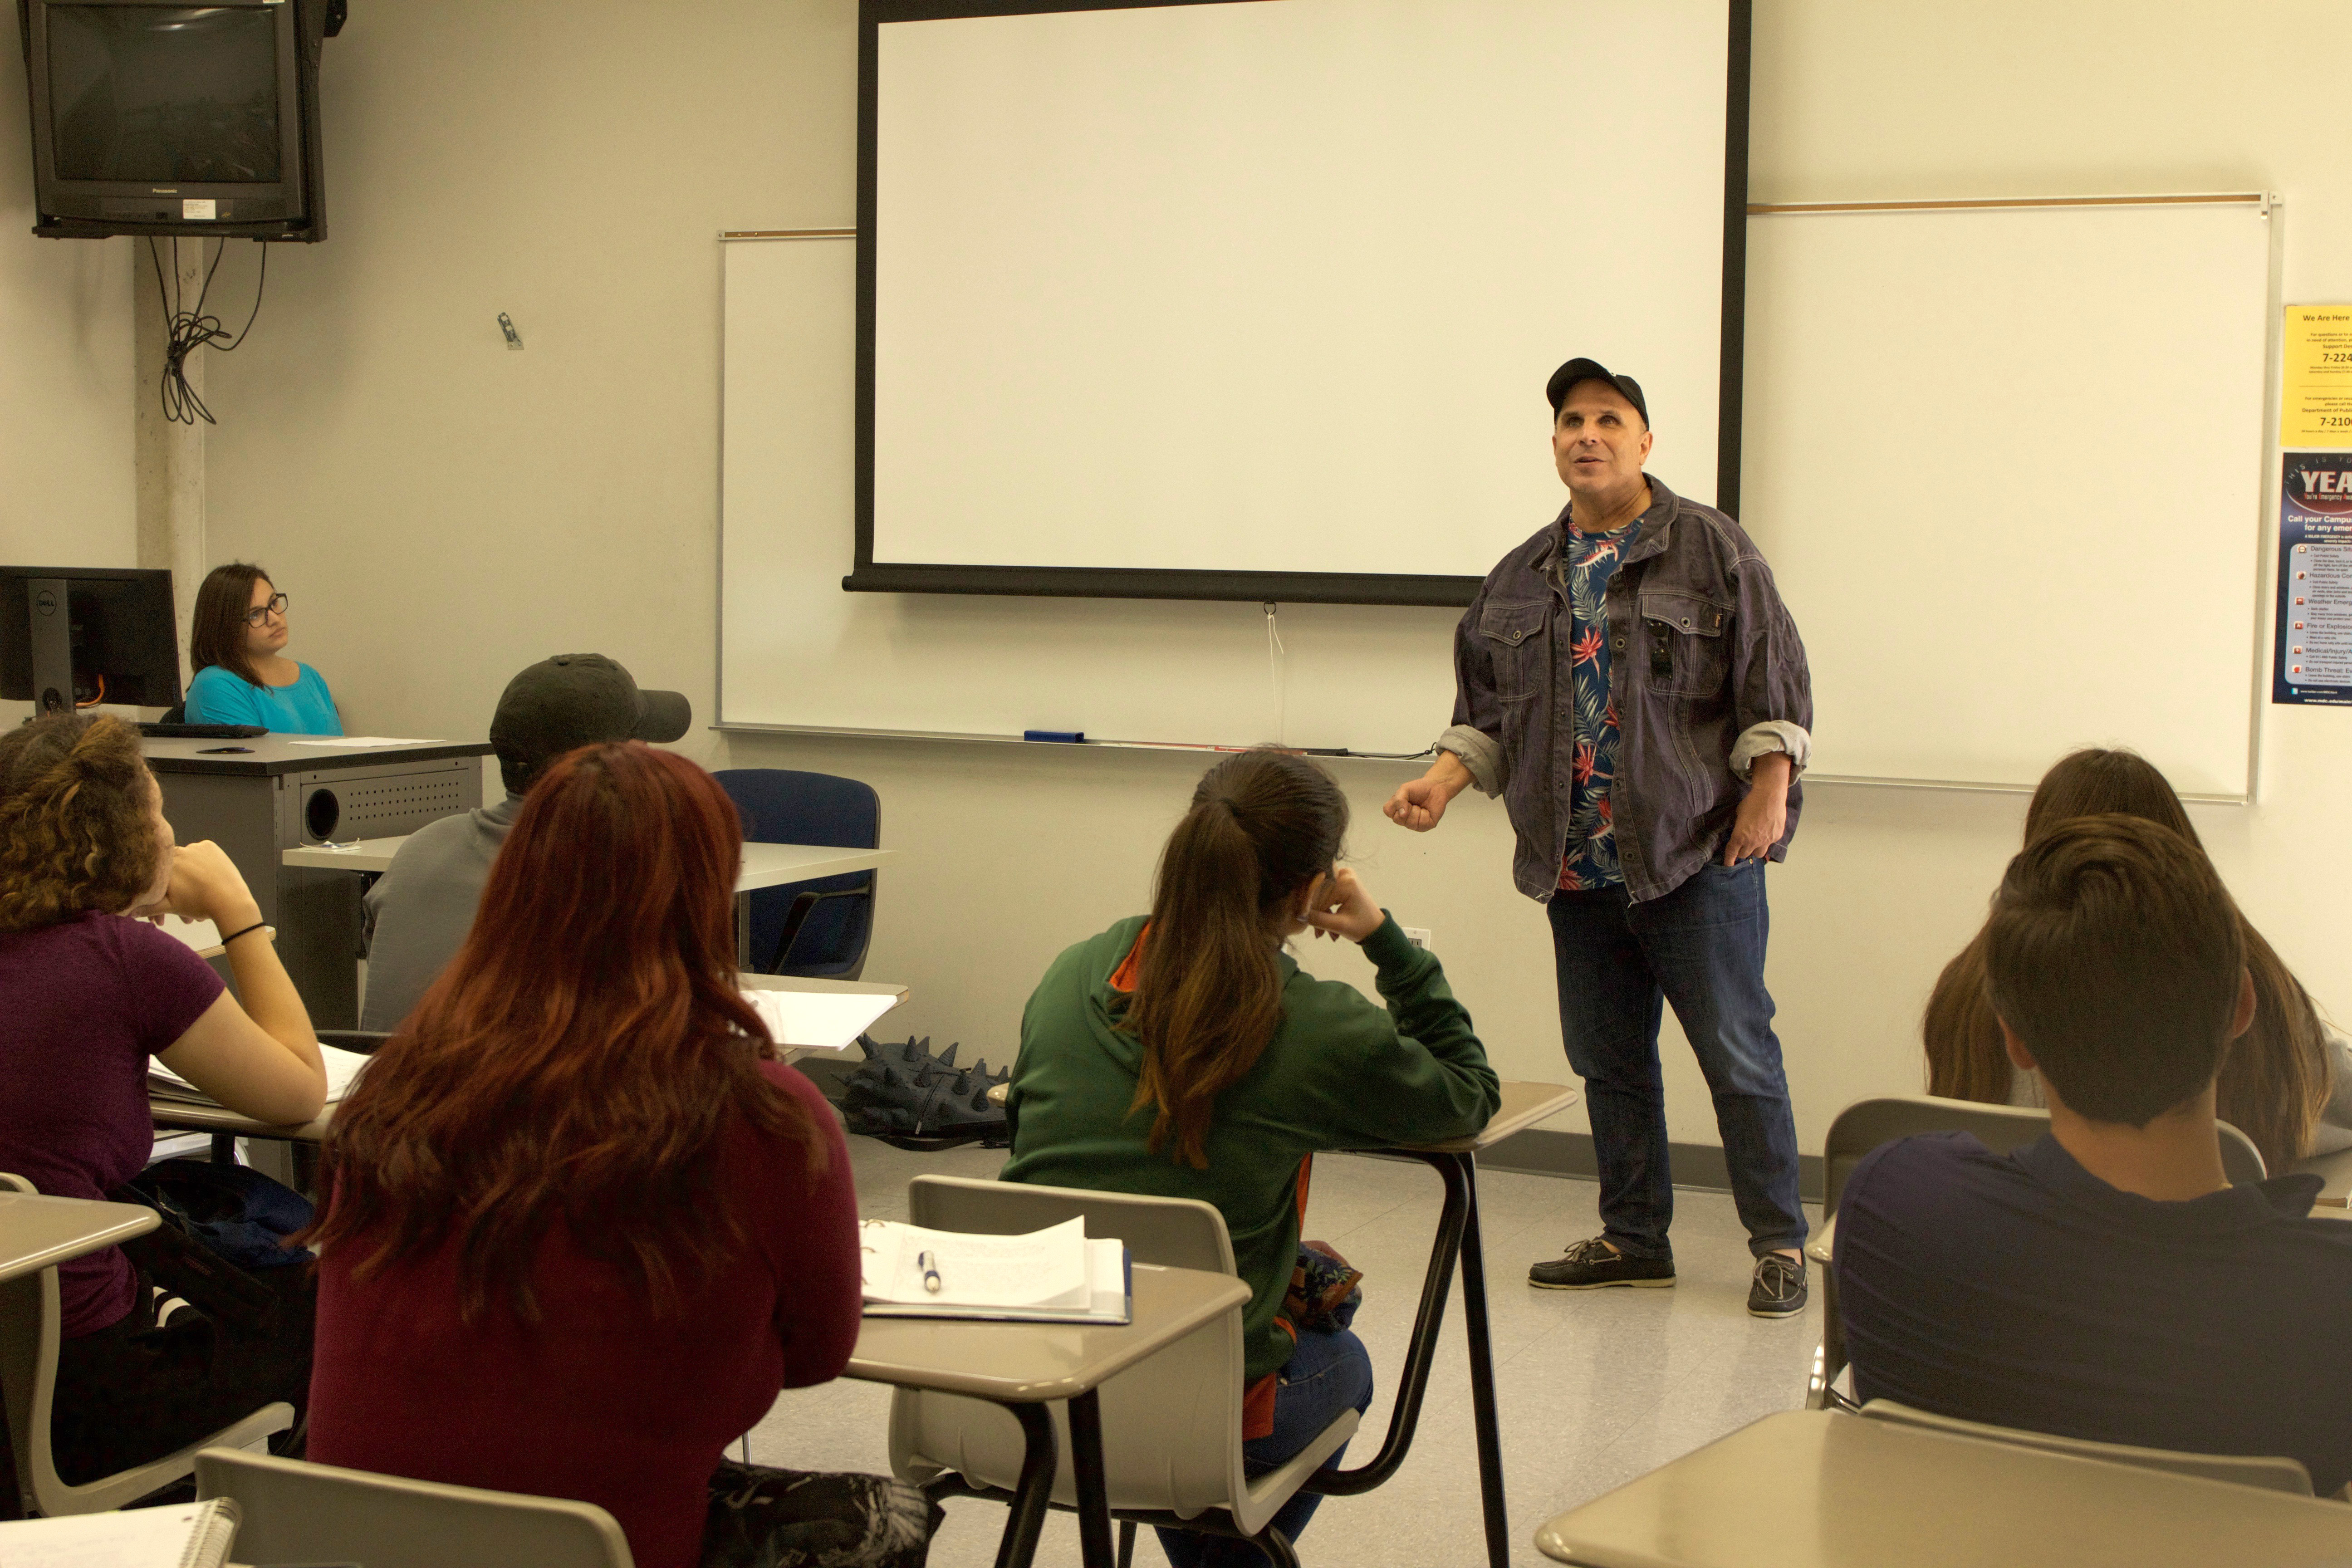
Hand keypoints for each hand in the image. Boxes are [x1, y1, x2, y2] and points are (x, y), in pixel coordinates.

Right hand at [137, 841, 262, 929]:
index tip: (167, 903)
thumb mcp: (171, 907)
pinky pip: (200, 852)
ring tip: (198, 899)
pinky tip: (205, 877)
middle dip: (175, 888)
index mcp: (164, 867)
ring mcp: (194, 847)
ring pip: (186, 860)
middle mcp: (176, 853)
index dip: (159, 890)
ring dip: (188, 877)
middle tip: (185, 905)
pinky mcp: (209, 846)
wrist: (231, 900)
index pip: (156, 874)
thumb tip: (125, 911)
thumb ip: (148, 907)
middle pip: (171, 867)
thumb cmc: (198, 905)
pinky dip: (200, 863)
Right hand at [1303, 867, 1384, 943]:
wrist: (1376, 928)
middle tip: (1317, 933)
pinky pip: (1324, 893)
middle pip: (1318, 892)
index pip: (1319, 893)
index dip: (1308, 907)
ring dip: (1319, 913)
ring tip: (1322, 934)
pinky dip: (1323, 909)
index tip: (1301, 920)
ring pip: (1319, 894)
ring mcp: (1342, 876)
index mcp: (1346, 882)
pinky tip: (1325, 926)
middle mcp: (1344, 874)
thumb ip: (1318, 919)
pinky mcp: (1340, 881)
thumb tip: (1299, 915)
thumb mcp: (1339, 926)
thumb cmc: (1363, 927)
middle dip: (1314, 913)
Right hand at [1385, 753, 1470, 832]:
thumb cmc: (1419, 789)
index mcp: (1396, 809)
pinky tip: (1426, 811)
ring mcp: (1413, 824)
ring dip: (1417, 811)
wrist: (1436, 787)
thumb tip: (1402, 814)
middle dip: (1408, 808)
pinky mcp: (1424, 826)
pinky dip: (1426, 815)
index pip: (1388, 811)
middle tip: (1413, 802)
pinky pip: (1422, 824)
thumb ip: (1399, 800)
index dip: (1397, 804)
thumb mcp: (1405, 789)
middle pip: (1399, 820)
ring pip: (1411, 823)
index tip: (1405, 798)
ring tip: (1420, 806)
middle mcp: (1403, 819)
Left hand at [1722, 753, 1791, 865]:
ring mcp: (1766, 841)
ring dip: (1755, 850)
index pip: (1732, 853)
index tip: (1728, 864)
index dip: (1729, 860)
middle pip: (1745, 855)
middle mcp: (1752, 842)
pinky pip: (1770, 844)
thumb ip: (1737, 825)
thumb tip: (1738, 828)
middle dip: (1742, 851)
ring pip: (1759, 854)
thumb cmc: (1751, 802)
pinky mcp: (1776, 837)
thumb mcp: (1738, 814)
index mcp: (1740, 836)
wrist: (1770, 796)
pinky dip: (1767, 840)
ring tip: (1755, 842)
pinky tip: (1767, 831)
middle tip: (1743, 845)